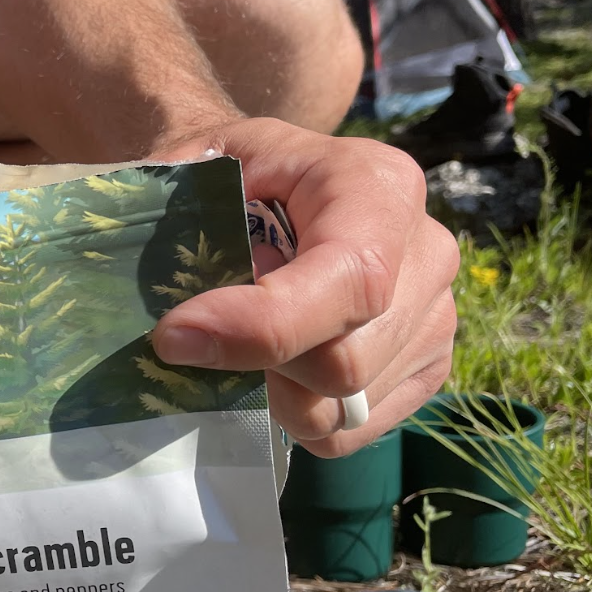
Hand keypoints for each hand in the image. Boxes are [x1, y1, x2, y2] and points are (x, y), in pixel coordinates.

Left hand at [153, 117, 458, 455]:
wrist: (275, 183)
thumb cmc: (229, 172)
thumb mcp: (199, 160)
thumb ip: (179, 209)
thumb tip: (154, 300)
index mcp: (378, 186)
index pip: (350, 279)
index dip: (262, 325)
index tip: (174, 337)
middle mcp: (427, 252)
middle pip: (345, 362)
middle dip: (256, 364)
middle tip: (201, 329)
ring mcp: (437, 317)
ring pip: (343, 408)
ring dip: (268, 392)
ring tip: (242, 338)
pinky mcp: (426, 369)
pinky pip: (349, 431)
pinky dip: (292, 415)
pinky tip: (268, 367)